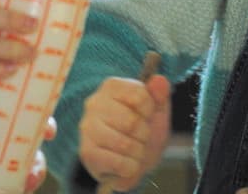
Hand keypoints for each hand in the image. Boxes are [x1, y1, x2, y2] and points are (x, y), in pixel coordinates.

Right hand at [78, 74, 171, 191]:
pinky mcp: (87, 152)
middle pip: (132, 122)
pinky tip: (126, 163)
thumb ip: (160, 94)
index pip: (140, 96)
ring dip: (139, 153)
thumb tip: (160, 80)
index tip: (146, 116)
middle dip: (145, 135)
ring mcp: (88, 128)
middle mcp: (95, 103)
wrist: (130, 162)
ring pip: (125, 144)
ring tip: (134, 150)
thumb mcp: (157, 111)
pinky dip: (130, 167)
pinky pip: (119, 163)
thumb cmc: (142, 132)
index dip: (150, 111)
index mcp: (112, 86)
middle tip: (141, 137)